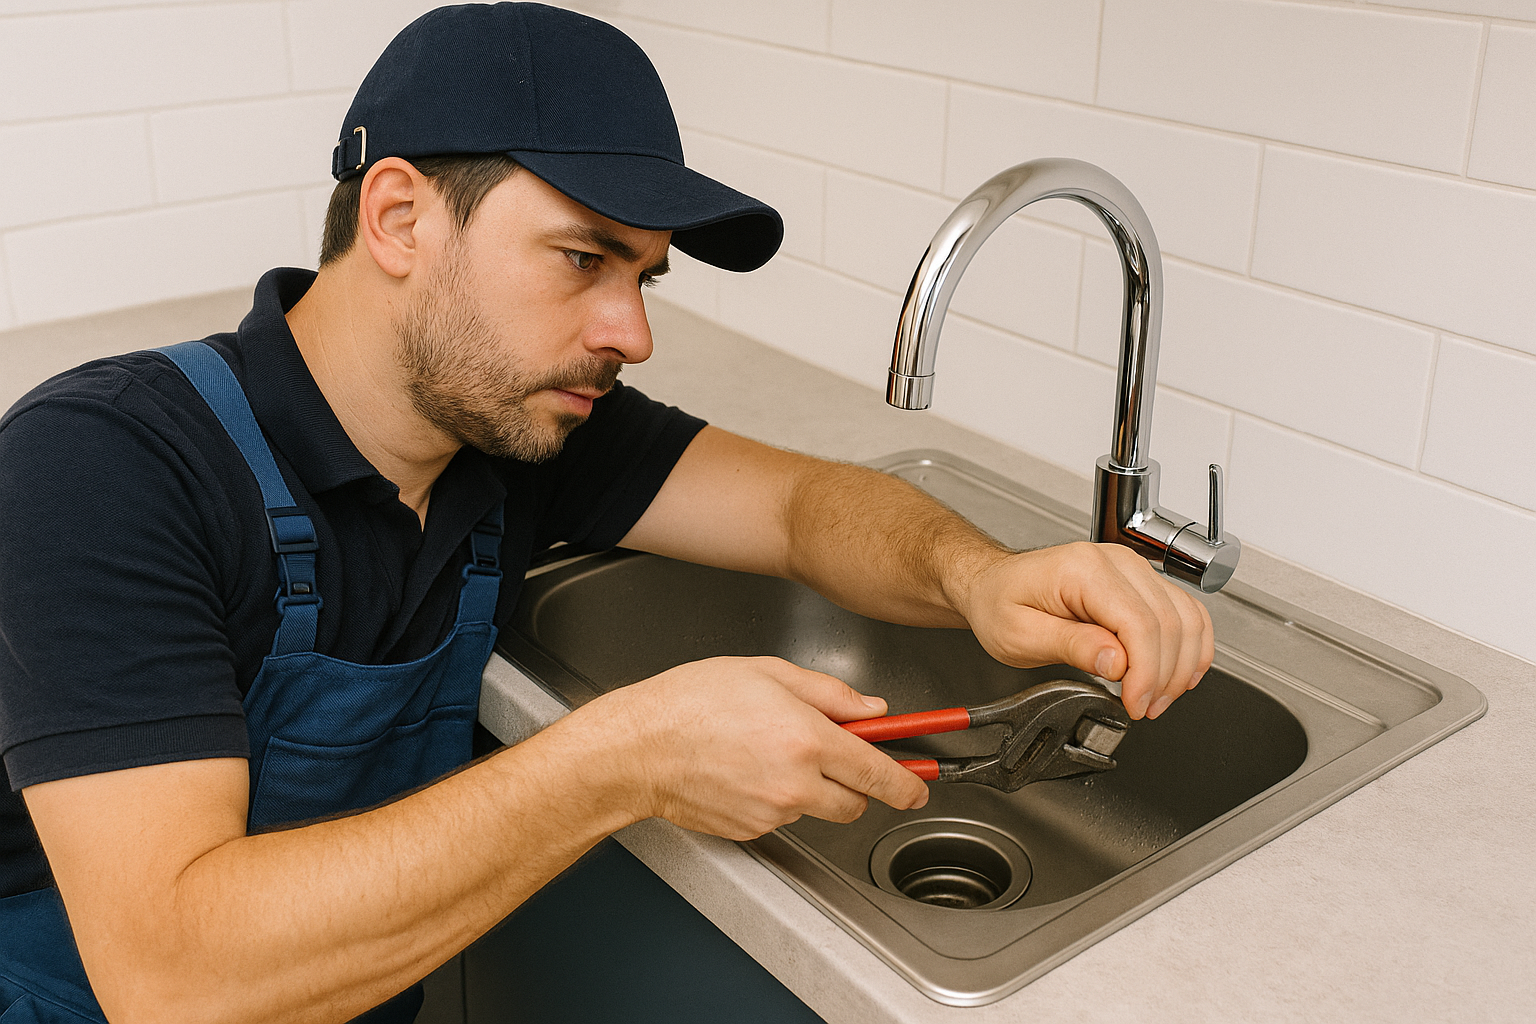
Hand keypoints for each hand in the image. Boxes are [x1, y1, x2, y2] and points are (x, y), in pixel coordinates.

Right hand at [585, 656, 929, 839]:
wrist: (637, 749)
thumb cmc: (690, 703)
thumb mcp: (766, 673)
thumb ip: (829, 692)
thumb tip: (872, 710)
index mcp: (805, 738)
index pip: (878, 771)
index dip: (908, 781)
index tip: (921, 784)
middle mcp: (794, 783)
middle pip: (857, 802)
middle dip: (858, 783)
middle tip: (836, 756)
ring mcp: (773, 813)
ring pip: (818, 809)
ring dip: (812, 788)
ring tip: (769, 752)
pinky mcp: (752, 831)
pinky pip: (784, 818)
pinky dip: (778, 799)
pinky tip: (747, 770)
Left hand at [957, 542, 1213, 719]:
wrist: (993, 585)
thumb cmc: (1000, 603)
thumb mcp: (1019, 634)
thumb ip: (1071, 647)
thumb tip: (1117, 663)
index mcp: (1084, 570)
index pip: (1140, 623)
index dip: (1146, 672)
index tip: (1135, 703)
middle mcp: (1116, 562)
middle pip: (1170, 623)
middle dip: (1164, 676)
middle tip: (1145, 707)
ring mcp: (1132, 569)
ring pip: (1186, 618)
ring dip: (1182, 665)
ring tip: (1156, 697)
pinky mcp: (1140, 582)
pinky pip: (1184, 612)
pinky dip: (1190, 646)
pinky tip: (1179, 673)